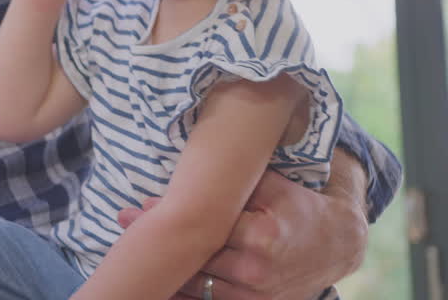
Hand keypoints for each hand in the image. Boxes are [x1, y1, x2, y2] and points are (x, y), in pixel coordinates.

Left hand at [118, 167, 366, 299]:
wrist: (335, 243)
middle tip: (122, 224)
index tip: (137, 208)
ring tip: (132, 254)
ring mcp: (258, 295)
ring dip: (163, 271)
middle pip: (194, 257)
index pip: (203, 226)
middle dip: (157, 244)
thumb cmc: (296, 205)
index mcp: (262, 235)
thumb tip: (187, 171)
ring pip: (197, 286)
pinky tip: (159, 282)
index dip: (167, 218)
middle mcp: (258, 270)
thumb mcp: (271, 184)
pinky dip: (184, 292)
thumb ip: (233, 182)